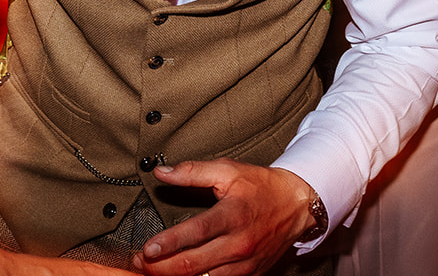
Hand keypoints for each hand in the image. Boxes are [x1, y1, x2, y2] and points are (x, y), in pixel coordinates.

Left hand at [130, 161, 317, 275]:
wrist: (296, 205)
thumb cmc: (261, 187)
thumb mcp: (228, 171)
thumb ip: (192, 172)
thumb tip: (162, 172)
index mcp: (232, 216)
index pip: (195, 233)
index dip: (168, 243)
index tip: (147, 249)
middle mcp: (239, 244)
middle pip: (194, 264)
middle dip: (162, 267)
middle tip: (140, 263)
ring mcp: (245, 264)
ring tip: (153, 272)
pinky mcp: (250, 274)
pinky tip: (181, 275)